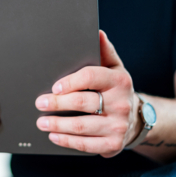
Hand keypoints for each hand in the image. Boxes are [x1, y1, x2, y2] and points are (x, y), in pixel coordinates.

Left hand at [35, 30, 140, 157]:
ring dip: (57, 124)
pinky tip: (53, 136)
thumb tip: (97, 32)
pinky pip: (86, 145)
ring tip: (40, 121)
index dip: (70, 82)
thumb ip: (104, 50)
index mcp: (119, 81)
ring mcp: (118, 126)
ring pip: (81, 126)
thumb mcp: (114, 68)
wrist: (136, 118)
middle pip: (83, 103)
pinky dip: (66, 140)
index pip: (91, 77)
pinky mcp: (113, 144)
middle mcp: (121, 103)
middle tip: (40, 103)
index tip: (54, 86)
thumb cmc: (115, 88)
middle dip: (57, 103)